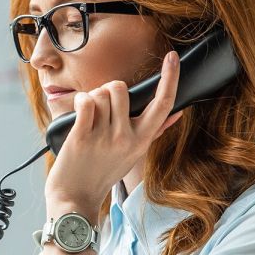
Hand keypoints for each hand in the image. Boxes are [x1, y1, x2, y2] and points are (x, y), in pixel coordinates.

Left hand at [44, 50, 183, 209]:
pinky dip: (79, 101)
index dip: (170, 79)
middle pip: (121, 89)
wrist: (76, 196)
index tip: (172, 58)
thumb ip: (154, 131)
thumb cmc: (104, 172)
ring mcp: (105, 139)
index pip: (163, 104)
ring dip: (91, 98)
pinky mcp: (82, 138)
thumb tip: (178, 114)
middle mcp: (126, 139)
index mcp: (142, 140)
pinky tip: (78, 112)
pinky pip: (85, 102)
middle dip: (107, 89)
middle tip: (100, 106)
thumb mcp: (134, 153)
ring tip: (88, 117)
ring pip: (101, 94)